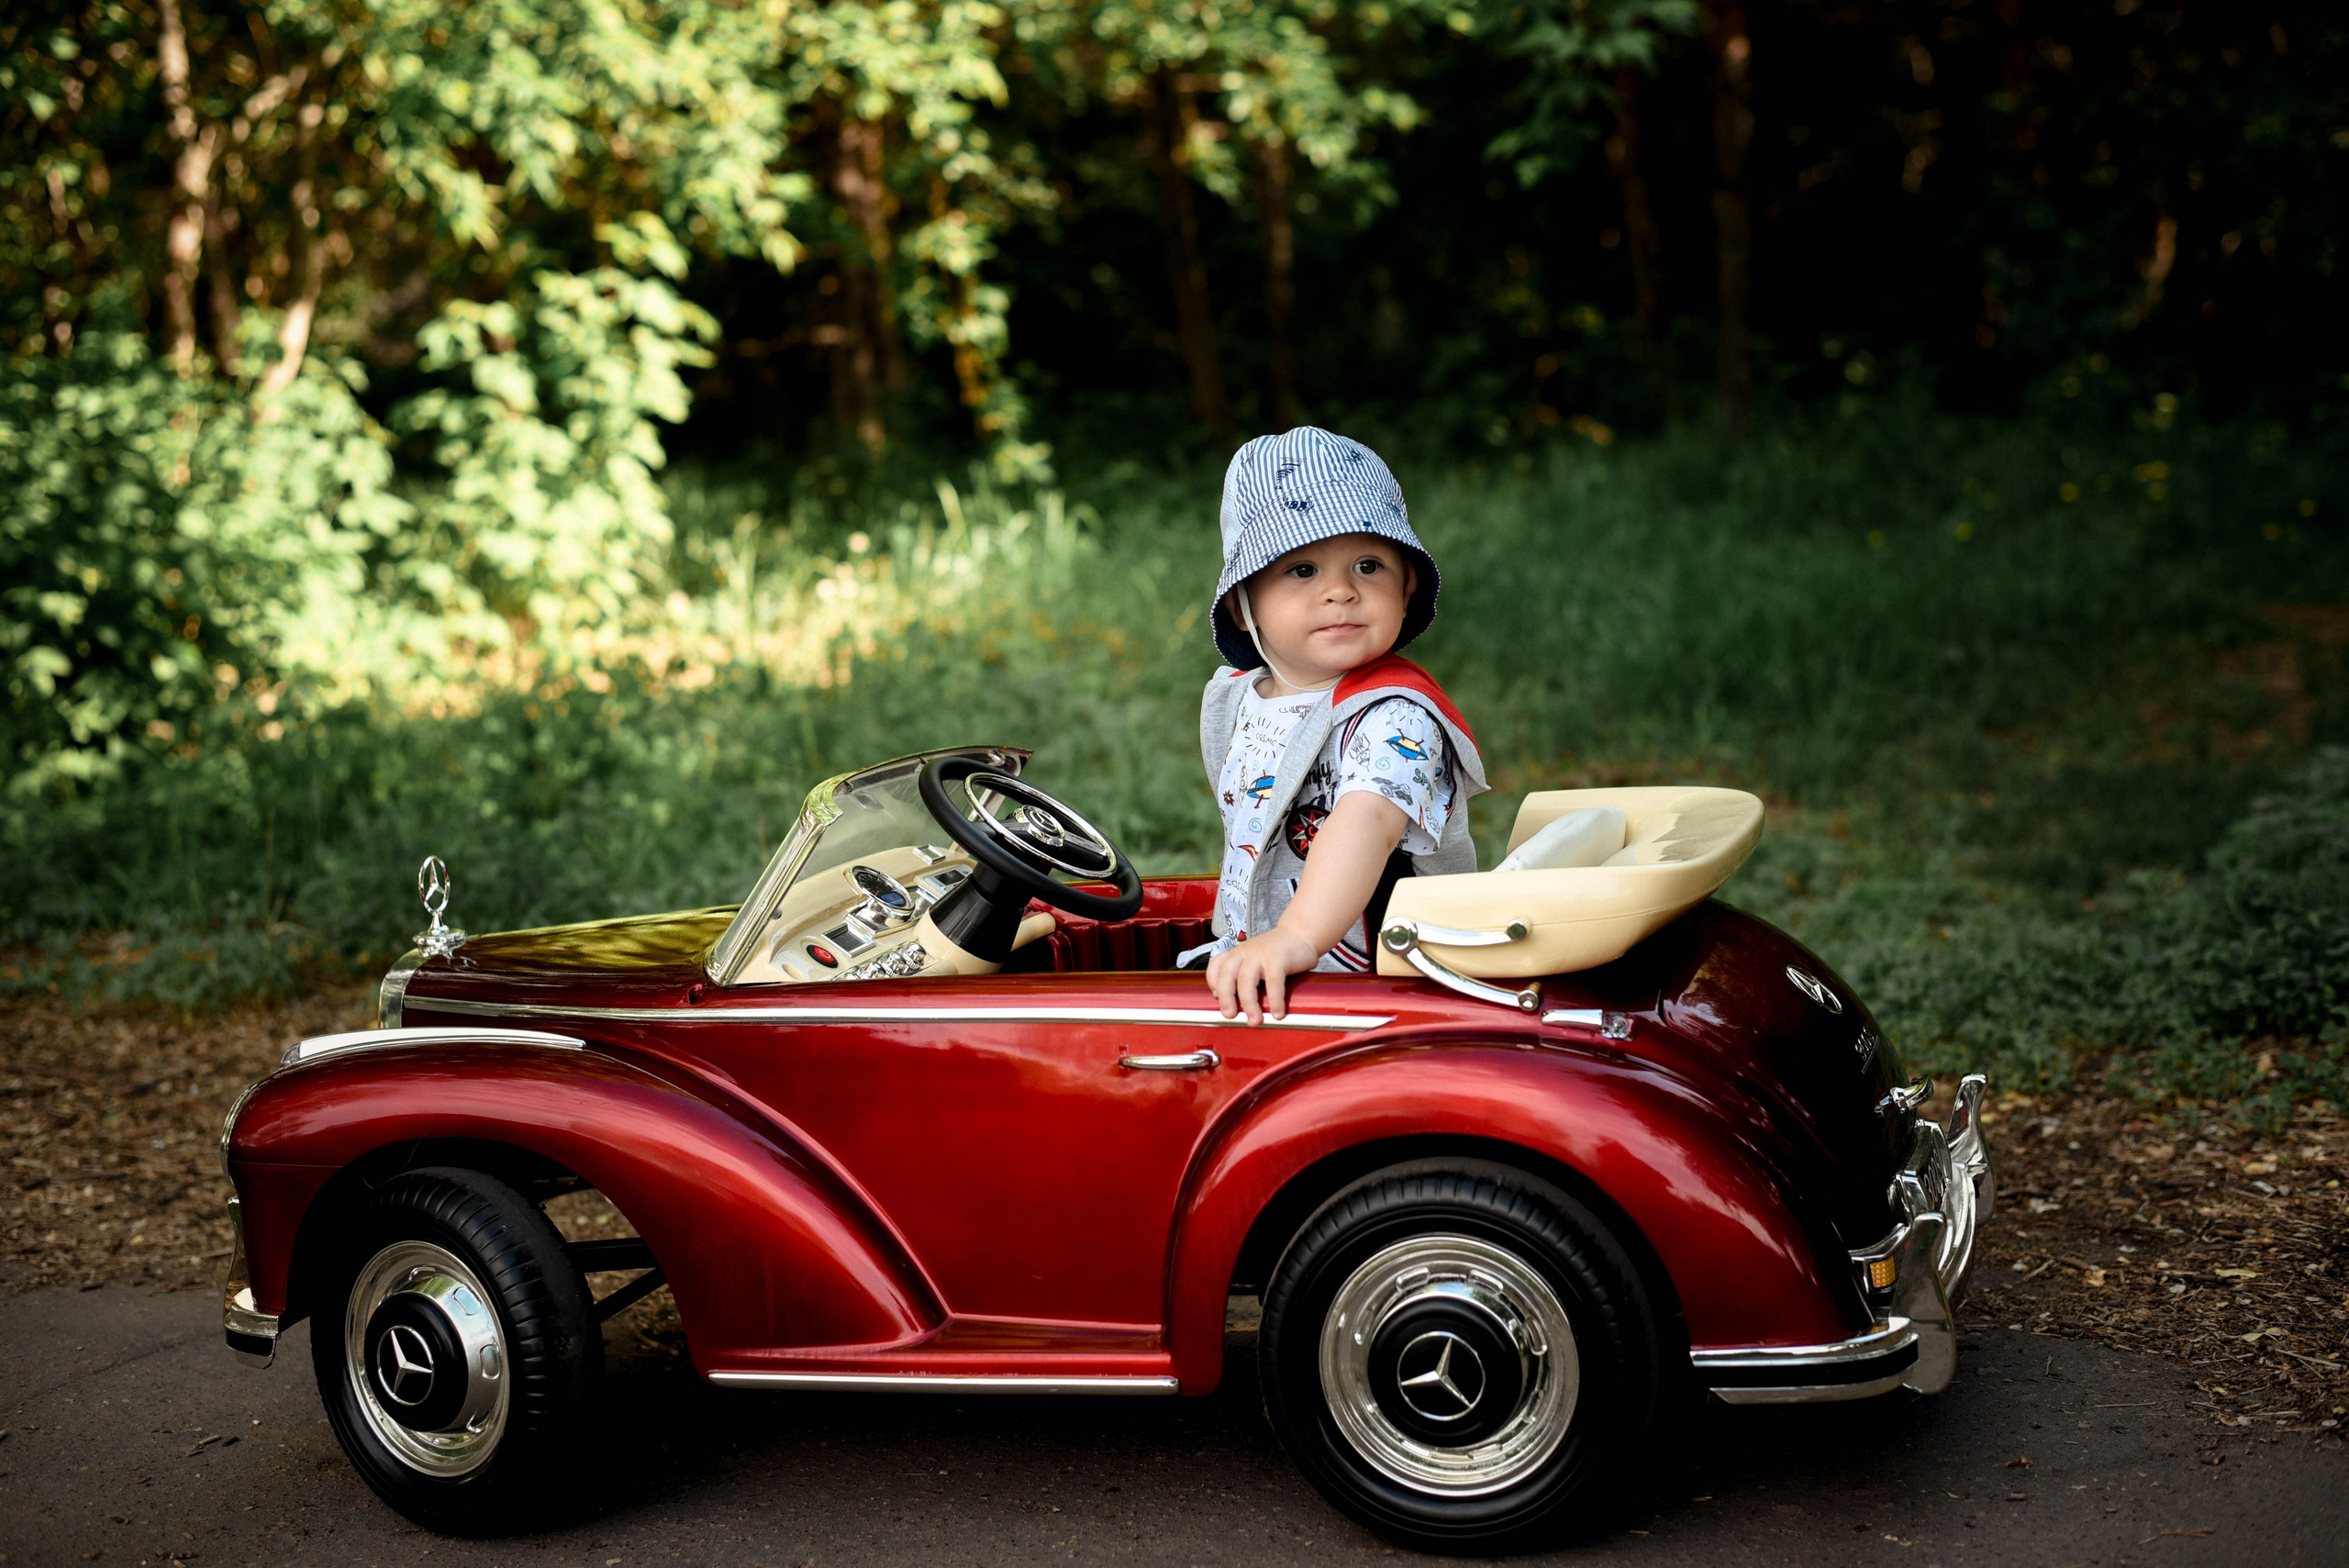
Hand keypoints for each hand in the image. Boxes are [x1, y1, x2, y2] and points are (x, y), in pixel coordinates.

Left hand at [1206, 926, 1320, 1024]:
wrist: (1300, 933)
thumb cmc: (1277, 952)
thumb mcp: (1255, 958)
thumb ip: (1245, 974)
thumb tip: (1238, 1004)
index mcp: (1237, 954)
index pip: (1216, 966)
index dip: (1213, 983)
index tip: (1217, 997)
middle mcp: (1244, 953)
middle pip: (1227, 976)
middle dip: (1226, 998)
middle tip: (1229, 1015)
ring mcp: (1260, 954)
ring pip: (1247, 981)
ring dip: (1249, 1004)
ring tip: (1254, 1020)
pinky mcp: (1278, 959)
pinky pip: (1273, 982)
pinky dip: (1275, 1000)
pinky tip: (1277, 1013)